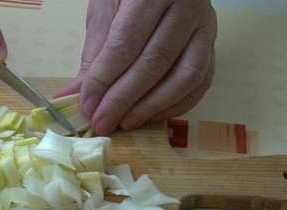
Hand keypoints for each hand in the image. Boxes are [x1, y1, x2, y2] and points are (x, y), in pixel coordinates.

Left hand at [56, 0, 216, 134]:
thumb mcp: (105, 12)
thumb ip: (94, 54)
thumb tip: (73, 95)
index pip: (126, 45)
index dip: (104, 80)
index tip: (87, 105)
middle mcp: (186, 7)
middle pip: (154, 63)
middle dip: (123, 100)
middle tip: (101, 122)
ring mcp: (205, 27)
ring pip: (184, 77)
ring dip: (152, 106)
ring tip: (125, 122)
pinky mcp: (213, 45)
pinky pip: (201, 82)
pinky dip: (177, 105)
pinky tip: (151, 115)